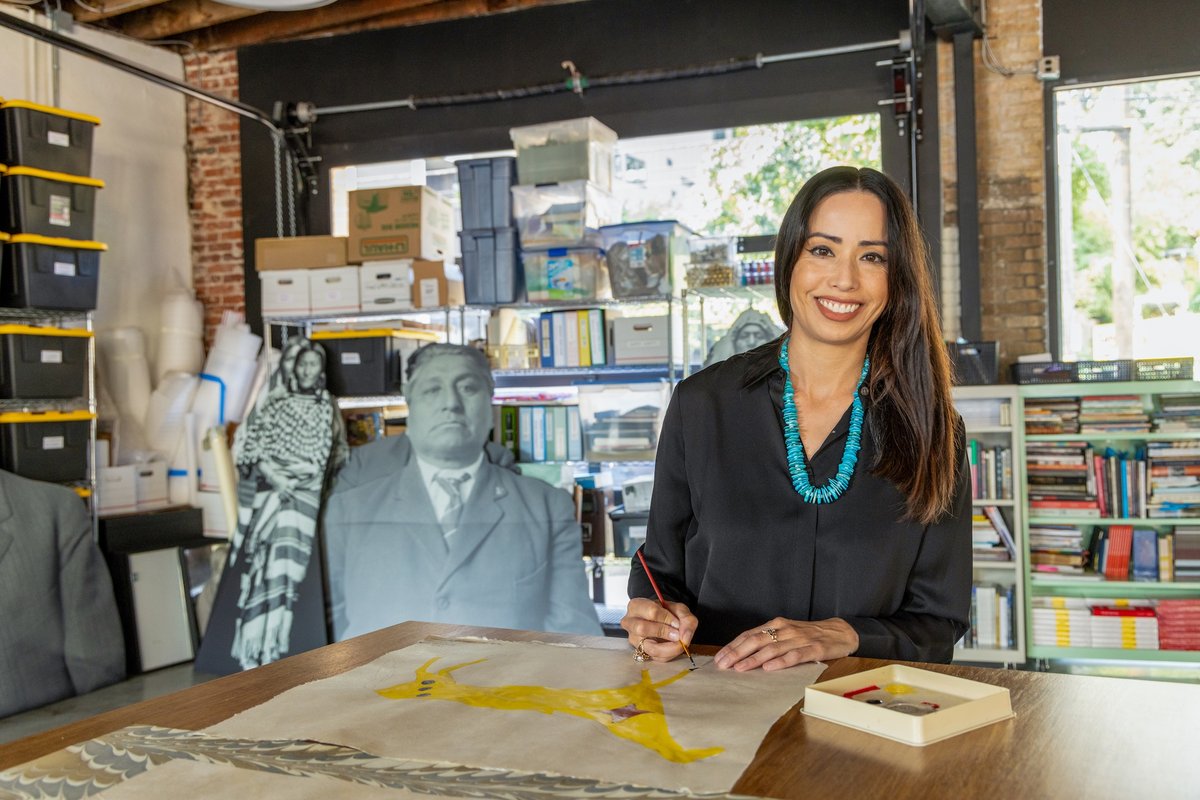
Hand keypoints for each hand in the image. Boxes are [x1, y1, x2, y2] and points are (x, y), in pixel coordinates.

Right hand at [620, 597, 697, 662]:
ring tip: (679, 643)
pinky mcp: (640, 652)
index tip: (678, 623)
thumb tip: (685, 636)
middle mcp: (629, 623)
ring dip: (668, 647)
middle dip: (664, 632)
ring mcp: (633, 639)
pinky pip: (655, 657)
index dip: (667, 618)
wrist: (663, 621)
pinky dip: (669, 654)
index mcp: (636, 606)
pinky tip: (675, 648)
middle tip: (678, 635)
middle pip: (642, 628)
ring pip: (649, 647)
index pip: (651, 611)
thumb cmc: (667, 612)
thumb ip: (686, 619)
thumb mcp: (679, 609)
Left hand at [714, 617, 858, 671]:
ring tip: (740, 668)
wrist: (840, 632)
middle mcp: (785, 630)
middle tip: (723, 665)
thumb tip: (742, 655)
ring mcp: (799, 639)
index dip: (733, 646)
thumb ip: (768, 642)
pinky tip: (769, 668)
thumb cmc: (808, 636)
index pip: (750, 635)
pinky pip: (795, 656)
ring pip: (772, 649)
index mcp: (776, 625)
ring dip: (754, 659)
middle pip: (756, 641)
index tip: (719, 658)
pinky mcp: (814, 649)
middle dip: (737, 653)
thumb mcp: (786, 634)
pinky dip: (781, 662)